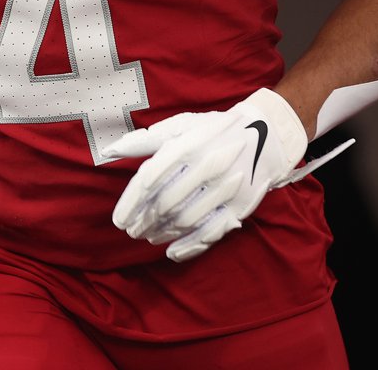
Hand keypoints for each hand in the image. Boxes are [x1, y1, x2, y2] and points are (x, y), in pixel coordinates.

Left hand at [106, 88, 306, 262]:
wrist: (266, 134)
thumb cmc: (215, 130)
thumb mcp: (182, 126)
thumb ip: (146, 140)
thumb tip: (111, 150)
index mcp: (188, 144)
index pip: (150, 178)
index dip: (131, 203)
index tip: (119, 220)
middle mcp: (206, 166)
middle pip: (165, 203)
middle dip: (143, 221)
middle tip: (131, 231)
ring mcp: (225, 188)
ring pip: (185, 220)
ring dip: (161, 233)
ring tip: (147, 237)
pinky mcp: (240, 206)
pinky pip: (210, 233)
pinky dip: (189, 246)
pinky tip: (171, 252)